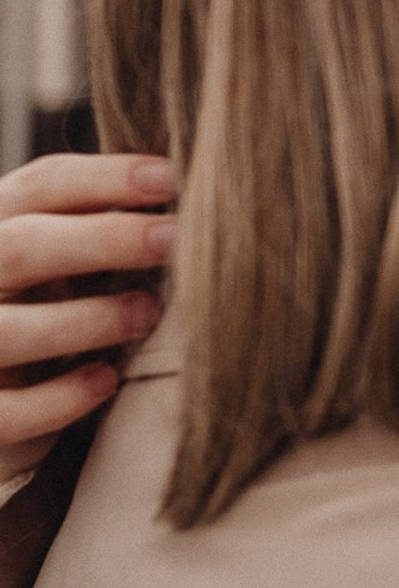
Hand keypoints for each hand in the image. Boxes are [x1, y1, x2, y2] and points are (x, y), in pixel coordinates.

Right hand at [0, 153, 176, 473]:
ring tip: (148, 313)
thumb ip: (104, 231)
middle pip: (19, 247)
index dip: (105, 177)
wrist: (9, 396)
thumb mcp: (68, 263)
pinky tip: (109, 380)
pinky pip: (10, 410)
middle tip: (174, 241)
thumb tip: (191, 200)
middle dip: (104, 240)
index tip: (171, 179)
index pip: (39, 185)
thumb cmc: (54, 312)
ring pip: (7, 329)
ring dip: (88, 319)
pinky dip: (63, 397)